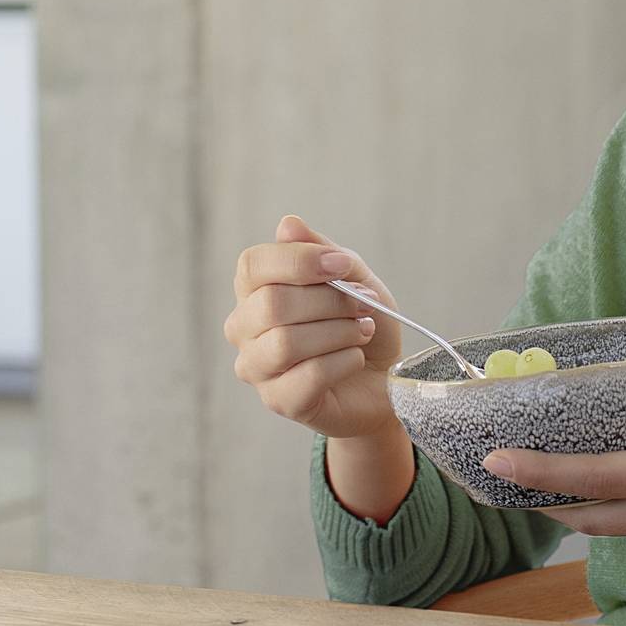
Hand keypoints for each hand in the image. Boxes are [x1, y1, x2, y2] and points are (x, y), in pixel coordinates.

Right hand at [225, 214, 403, 441]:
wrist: (382, 377)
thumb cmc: (360, 322)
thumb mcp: (352, 277)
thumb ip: (321, 251)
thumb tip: (288, 225)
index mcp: (254, 290)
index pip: (253, 265)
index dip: (298, 261)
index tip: (342, 266)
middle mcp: (244, 328)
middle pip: (272, 304)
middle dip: (330, 300)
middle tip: (364, 303)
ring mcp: (256, 368)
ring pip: (285, 342)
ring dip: (338, 331)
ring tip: (363, 330)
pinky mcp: (279, 401)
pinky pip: (308, 375)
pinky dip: (343, 361)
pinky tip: (355, 358)